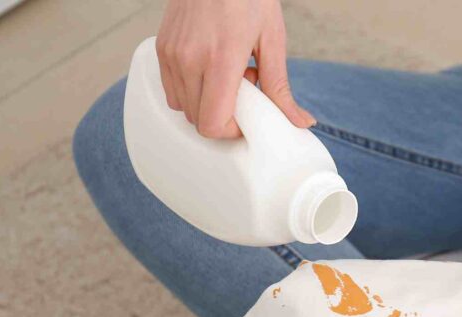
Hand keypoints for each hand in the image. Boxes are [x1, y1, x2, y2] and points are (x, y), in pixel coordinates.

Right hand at [156, 0, 315, 138]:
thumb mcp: (271, 40)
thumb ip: (280, 87)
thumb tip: (300, 122)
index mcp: (220, 59)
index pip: (212, 123)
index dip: (231, 131)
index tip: (247, 118)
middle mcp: (189, 59)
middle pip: (198, 119)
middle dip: (223, 114)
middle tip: (243, 87)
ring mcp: (171, 53)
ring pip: (182, 106)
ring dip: (206, 102)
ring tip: (227, 74)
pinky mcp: (161, 47)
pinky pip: (171, 88)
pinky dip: (190, 89)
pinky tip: (210, 67)